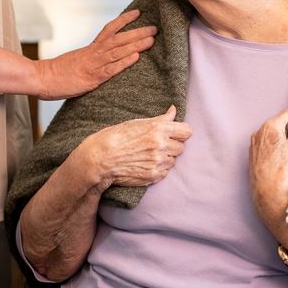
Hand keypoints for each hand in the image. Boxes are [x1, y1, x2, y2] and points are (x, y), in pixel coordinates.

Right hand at [33, 9, 156, 99]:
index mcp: (90, 49)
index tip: (138, 13)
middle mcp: (93, 53)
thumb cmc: (56, 73)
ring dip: (136, 45)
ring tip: (151, 39)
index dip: (124, 20)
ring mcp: (93, 65)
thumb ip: (88, 59)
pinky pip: (111, 69)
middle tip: (155, 28)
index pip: (110, 29)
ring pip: (118, 51)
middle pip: (119, 39)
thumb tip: (99, 59)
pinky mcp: (92, 78)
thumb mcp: (75, 61)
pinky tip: (136, 57)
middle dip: (138, 33)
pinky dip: (124, 62)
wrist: (41, 78)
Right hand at [77, 105, 192, 189]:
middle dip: (172, 146)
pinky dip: (159, 168)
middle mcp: (161, 145)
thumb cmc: (116, 136)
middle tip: (158, 145)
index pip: (186, 131)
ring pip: (173, 160)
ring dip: (165, 158)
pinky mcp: (153, 175)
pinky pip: (165, 172)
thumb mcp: (137, 122)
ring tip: (149, 155)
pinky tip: (146, 163)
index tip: (175, 134)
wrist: (102, 157)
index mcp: (158, 129)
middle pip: (181, 147)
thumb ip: (160, 119)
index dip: (180, 132)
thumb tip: (174, 111)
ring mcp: (158, 162)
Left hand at [249, 108, 287, 239]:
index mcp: (269, 126)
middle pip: (278, 124)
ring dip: (281, 141)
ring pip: (271, 136)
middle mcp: (259, 133)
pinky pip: (266, 147)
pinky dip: (273, 150)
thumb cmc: (282, 168)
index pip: (287, 113)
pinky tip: (280, 161)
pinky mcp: (253, 157)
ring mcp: (254, 145)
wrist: (268, 192)